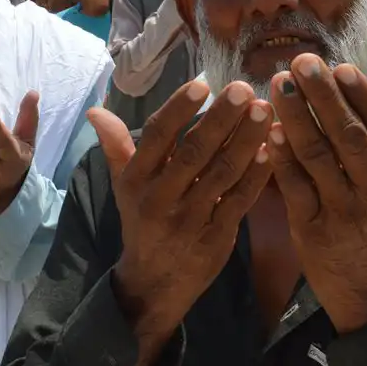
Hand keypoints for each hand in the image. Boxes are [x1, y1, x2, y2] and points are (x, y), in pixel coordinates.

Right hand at [91, 80, 273, 333]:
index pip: (156, 139)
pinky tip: (271, 148)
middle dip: (220, 119)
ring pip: (221, 173)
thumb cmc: (141, 222)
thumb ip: (116, 146)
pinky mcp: (217, 236)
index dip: (178, 110)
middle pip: (193, 152)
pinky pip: (240, 200)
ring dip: (245, 140)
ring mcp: (190, 219)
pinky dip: (256, 174)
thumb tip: (95, 111)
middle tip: (243, 89)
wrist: (154, 282)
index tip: (201, 84)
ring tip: (264, 110)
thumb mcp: (124, 186)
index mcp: (136, 181)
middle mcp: (160, 199)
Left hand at [267, 55, 366, 332]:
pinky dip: (281, 157)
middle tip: (300, 63)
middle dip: (323, 95)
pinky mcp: (313, 230)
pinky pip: (295, 186)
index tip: (340, 67)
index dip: (361, 95)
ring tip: (278, 86)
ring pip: (318, 156)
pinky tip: (268, 131)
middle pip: (349, 135)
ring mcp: (346, 213)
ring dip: (296, 116)